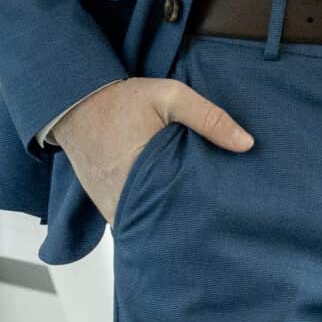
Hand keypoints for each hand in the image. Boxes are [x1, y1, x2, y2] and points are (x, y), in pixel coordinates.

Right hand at [53, 75, 253, 223]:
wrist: (74, 103)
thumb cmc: (123, 100)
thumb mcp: (171, 96)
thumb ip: (209, 118)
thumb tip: (246, 144)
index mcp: (142, 174)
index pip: (180, 210)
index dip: (203, 215)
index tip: (225, 216)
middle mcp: (124, 198)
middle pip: (165, 223)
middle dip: (189, 222)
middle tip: (217, 221)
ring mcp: (111, 205)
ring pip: (146, 224)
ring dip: (167, 221)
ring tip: (196, 220)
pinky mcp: (104, 204)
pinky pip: (131, 219)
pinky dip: (148, 216)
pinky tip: (169, 212)